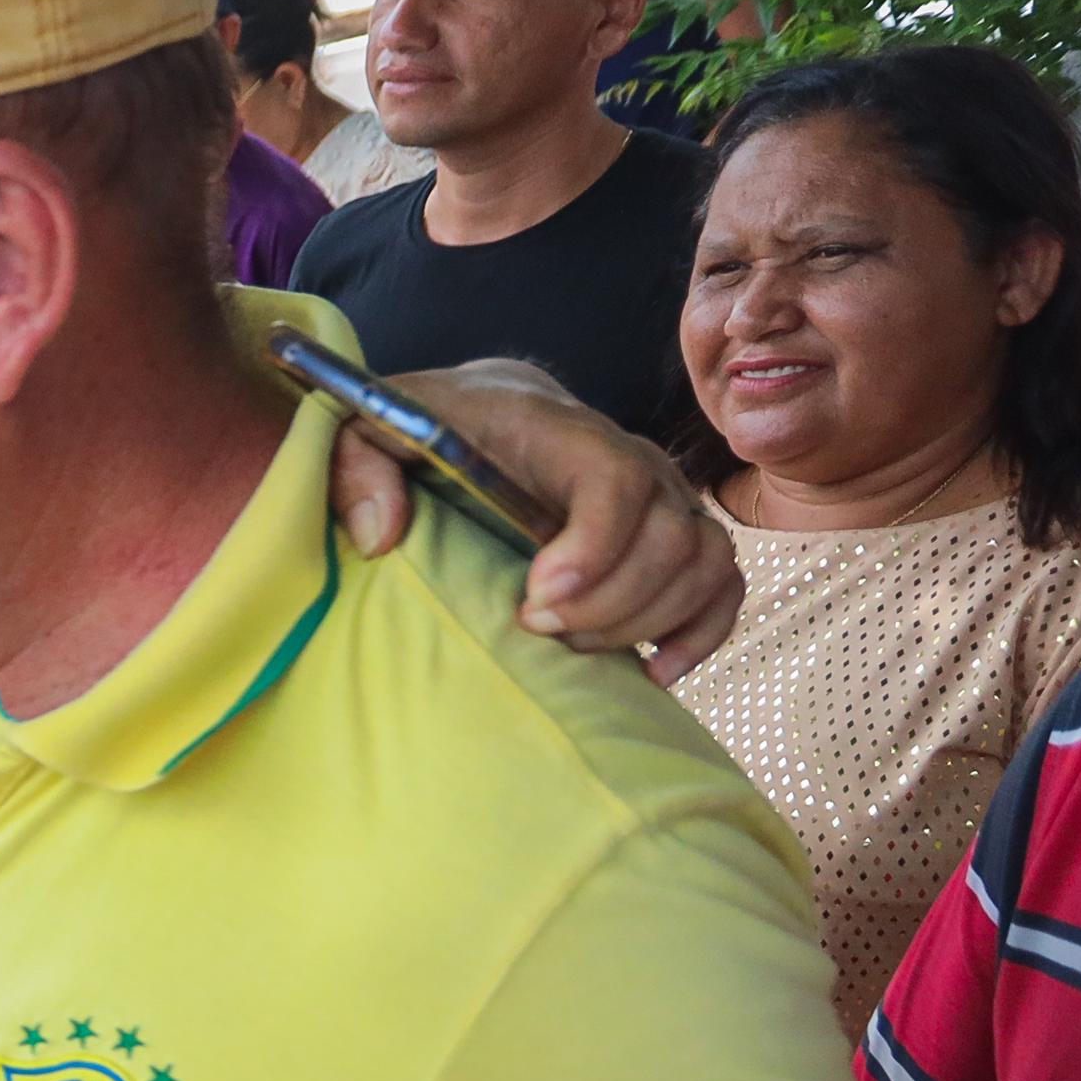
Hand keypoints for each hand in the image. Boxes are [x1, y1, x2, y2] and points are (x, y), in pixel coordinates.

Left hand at [325, 359, 741, 681]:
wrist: (492, 409)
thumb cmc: (429, 427)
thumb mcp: (370, 430)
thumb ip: (358, 469)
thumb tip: (379, 534)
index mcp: (557, 430)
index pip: (613, 479)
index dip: (593, 547)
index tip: (537, 602)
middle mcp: (630, 460)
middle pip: (668, 536)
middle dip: (607, 604)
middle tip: (537, 629)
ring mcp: (662, 499)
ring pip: (703, 563)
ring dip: (647, 622)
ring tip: (576, 649)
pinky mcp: (677, 536)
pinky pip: (722, 585)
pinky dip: (701, 633)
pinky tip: (652, 671)